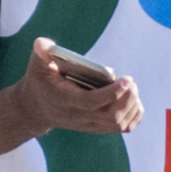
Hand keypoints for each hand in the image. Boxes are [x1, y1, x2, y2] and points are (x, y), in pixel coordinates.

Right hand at [16, 52, 142, 139]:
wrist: (36, 109)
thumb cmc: (40, 82)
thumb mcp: (36, 65)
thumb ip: (41, 52)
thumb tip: (44, 44)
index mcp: (66, 100)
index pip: (92, 102)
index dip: (112, 93)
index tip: (127, 79)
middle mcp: (79, 116)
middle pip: (111, 116)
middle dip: (127, 98)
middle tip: (130, 82)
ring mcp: (90, 124)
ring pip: (119, 123)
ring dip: (132, 106)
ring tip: (132, 88)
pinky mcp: (97, 127)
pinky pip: (122, 127)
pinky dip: (134, 115)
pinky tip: (133, 100)